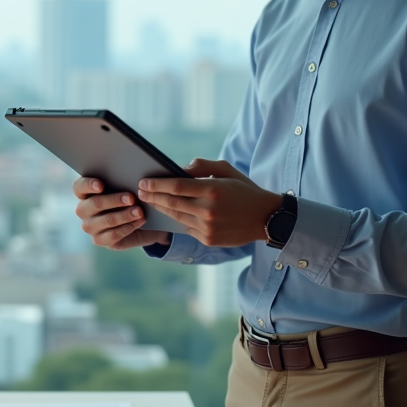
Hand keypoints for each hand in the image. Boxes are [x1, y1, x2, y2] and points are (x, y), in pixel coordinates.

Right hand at [73, 176, 171, 250]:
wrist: (137, 221)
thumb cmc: (127, 199)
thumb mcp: (123, 188)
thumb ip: (120, 181)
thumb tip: (128, 176)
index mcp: (84, 194)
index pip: (79, 187)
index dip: (88, 185)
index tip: (101, 185)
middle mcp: (83, 210)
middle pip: (94, 203)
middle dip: (114, 200)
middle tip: (131, 198)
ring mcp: (90, 227)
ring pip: (106, 220)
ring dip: (124, 215)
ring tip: (139, 211)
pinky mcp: (99, 240)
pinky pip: (113, 235)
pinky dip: (128, 227)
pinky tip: (139, 221)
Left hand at [136, 159, 282, 247]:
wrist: (267, 218)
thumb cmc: (245, 190)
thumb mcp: (227, 171)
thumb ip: (202, 166)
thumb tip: (179, 169)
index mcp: (212, 190)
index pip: (176, 186)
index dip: (157, 184)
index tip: (143, 182)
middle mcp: (209, 210)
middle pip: (171, 203)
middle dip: (152, 196)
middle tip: (140, 192)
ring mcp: (208, 227)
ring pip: (176, 216)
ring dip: (161, 208)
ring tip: (150, 201)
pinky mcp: (209, 239)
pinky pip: (186, 227)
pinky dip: (177, 219)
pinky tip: (168, 213)